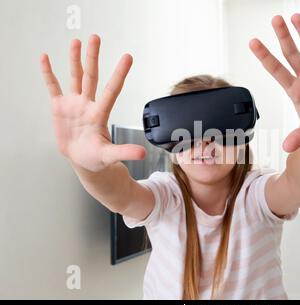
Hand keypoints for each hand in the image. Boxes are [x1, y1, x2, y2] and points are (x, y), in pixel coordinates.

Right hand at [40, 35, 145, 171]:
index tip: (128, 57)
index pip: (112, 90)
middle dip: (93, 57)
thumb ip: (124, 151)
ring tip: (76, 41)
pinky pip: (53, 87)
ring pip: (75, 77)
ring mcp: (74, 104)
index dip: (119, 74)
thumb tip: (143, 153)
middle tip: (96, 38)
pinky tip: (46, 58)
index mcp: (100, 114)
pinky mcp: (60, 107)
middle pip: (91, 76)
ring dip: (74, 59)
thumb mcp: (110, 155)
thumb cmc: (96, 157)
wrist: (82, 160)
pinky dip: (49, 73)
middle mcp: (88, 104)